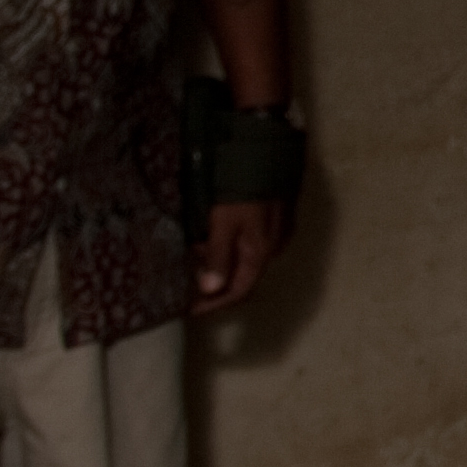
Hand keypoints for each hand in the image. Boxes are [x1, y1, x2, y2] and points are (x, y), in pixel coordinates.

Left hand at [194, 197, 289, 312]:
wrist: (269, 156)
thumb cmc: (243, 192)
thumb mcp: (224, 223)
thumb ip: (218, 256)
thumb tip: (210, 290)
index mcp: (261, 253)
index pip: (238, 291)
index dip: (214, 303)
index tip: (191, 310)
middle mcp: (273, 249)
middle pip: (243, 276)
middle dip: (215, 279)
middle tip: (188, 271)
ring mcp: (277, 234)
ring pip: (245, 259)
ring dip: (221, 260)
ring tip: (197, 246)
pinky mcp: (277, 220)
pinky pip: (250, 244)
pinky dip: (230, 246)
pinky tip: (215, 232)